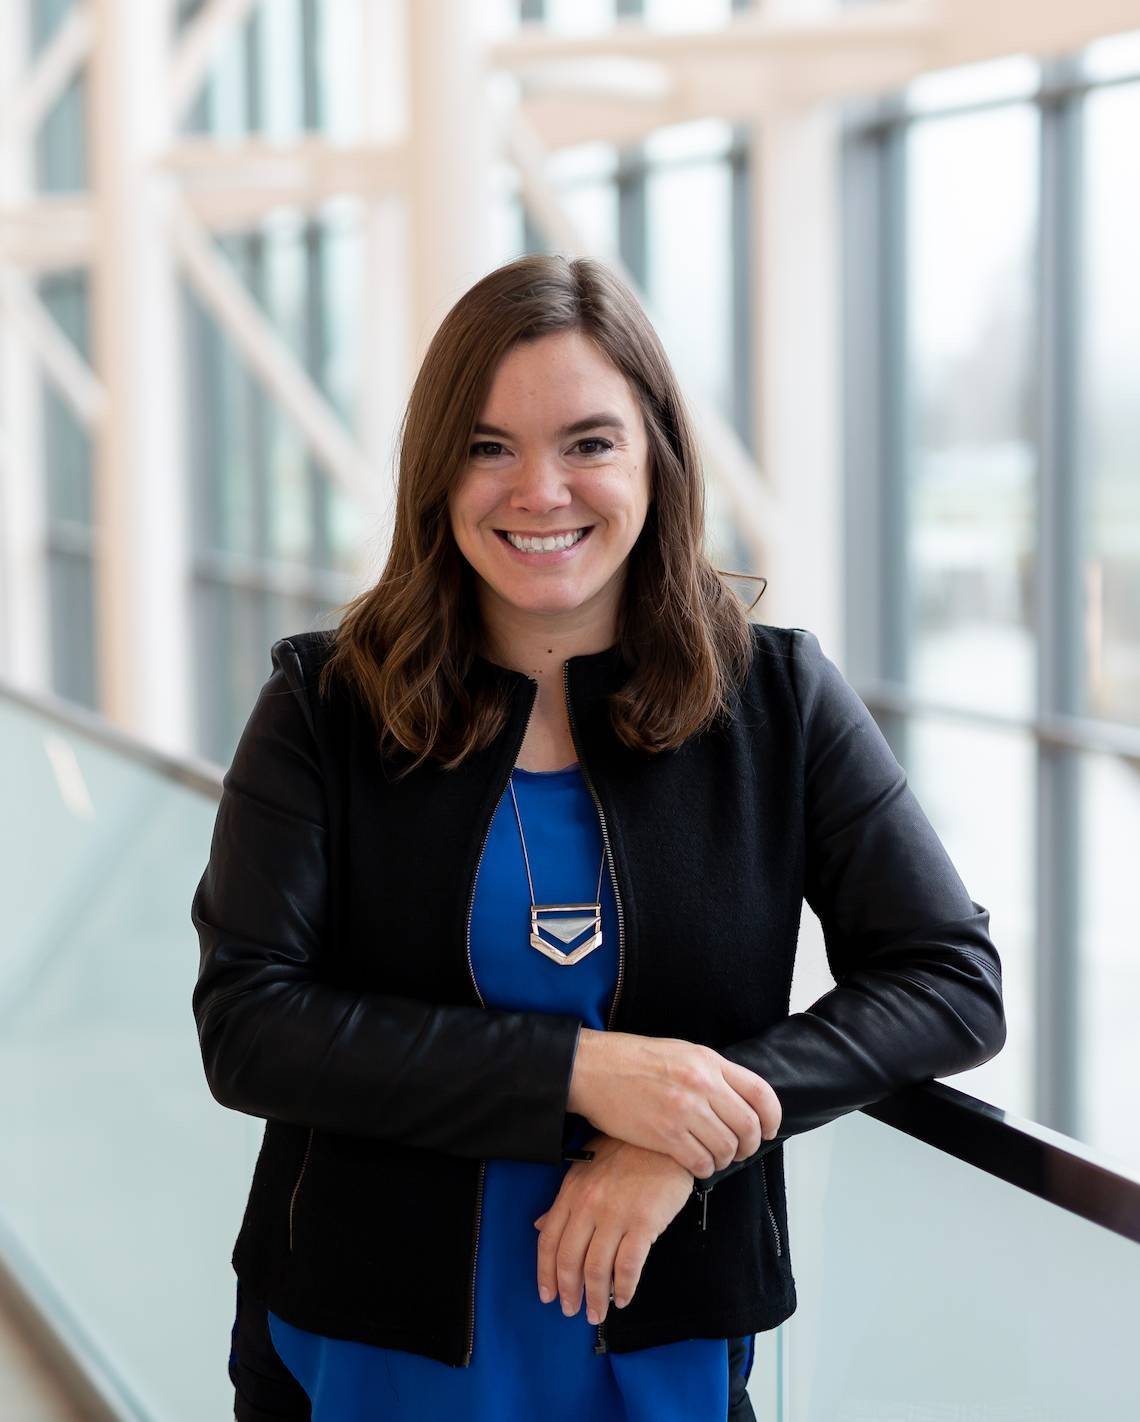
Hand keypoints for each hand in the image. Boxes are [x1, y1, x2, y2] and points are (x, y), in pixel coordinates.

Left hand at [533, 1131, 693, 1327]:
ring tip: (596, 1313)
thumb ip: (566, 1200)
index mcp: (572, 1191)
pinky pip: (628, 1266)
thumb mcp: (588, 1168)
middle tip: (571, 1310)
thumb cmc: (628, 1151)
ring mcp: (615, 1214)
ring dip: (595, 1298)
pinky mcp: (643, 1223)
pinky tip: (623, 1298)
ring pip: (596, 1268)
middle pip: (569, 1259)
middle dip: (568, 1291)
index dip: (545, 1273)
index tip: (547, 1294)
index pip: (549, 1240)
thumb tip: (540, 1224)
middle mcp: (589, 1204)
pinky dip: (624, 1288)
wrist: (665, 1140)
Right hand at [567, 1029, 780, 1179]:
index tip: (770, 1130)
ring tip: (716, 1157)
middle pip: (748, 1125)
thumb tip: (737, 1097)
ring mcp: (685, 1111)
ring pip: (727, 1147)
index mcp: (708, 1061)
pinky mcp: (665, 1135)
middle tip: (741, 1150)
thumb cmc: (633, 1059)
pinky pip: (701, 1161)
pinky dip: (705, 1168)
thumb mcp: (681, 1052)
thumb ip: (711, 1072)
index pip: (760, 1093)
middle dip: (750, 1144)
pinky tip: (698, 1164)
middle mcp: (702, 1084)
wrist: (593, 1069)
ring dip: (726, 1158)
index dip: (772, 1117)